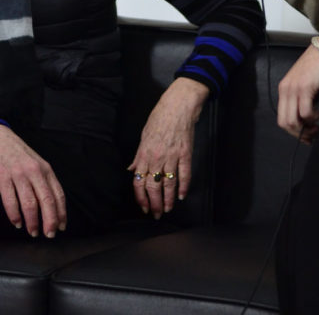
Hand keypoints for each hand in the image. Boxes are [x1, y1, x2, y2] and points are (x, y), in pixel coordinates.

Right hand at [0, 123, 66, 237]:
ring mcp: (18, 174)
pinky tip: (17, 222)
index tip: (61, 226)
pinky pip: (10, 201)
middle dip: (49, 220)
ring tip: (33, 232)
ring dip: (32, 221)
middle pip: (46, 200)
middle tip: (49, 234)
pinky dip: (14, 215)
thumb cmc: (18, 155)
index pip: (57, 194)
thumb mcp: (37, 164)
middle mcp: (34, 171)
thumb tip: (54, 206)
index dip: (61, 212)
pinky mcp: (3, 178)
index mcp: (45, 169)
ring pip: (29, 203)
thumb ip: (44, 182)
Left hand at [128, 77, 209, 218]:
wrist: (178, 105)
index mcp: (144, 153)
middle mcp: (157, 157)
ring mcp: (172, 156)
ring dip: (168, 199)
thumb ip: (139, 154)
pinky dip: (184, 187)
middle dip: (154, 203)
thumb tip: (132, 169)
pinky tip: (182, 196)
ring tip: (168, 209)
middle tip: (156, 214)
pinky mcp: (186, 154)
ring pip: (168, 184)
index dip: (140, 197)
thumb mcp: (144, 134)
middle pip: (153, 186)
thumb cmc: (160, 116)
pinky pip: (184, 174)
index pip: (139, 180)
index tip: (142, 207)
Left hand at [277, 26, 318, 142]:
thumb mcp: (306, 85)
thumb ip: (302, 100)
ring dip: (306, 129)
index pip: (282, 118)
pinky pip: (305, 112)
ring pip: (293, 121)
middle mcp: (285, 89)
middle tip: (313, 135)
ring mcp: (294, 88)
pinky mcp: (305, 87)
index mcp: (284, 89)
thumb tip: (306, 121)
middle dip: (299, 134)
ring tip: (317, 126)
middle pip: (285, 123)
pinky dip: (313, 118)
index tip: (306, 137)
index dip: (293, 132)